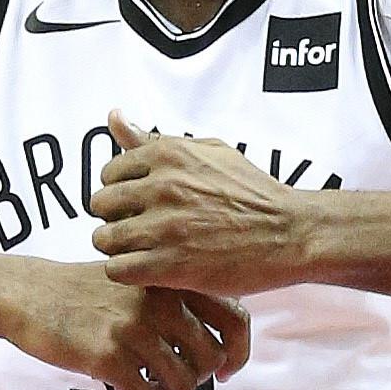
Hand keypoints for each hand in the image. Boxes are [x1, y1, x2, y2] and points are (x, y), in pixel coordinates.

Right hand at [0, 253, 250, 389]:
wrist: (25, 293)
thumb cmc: (81, 291)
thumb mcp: (134, 278)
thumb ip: (174, 301)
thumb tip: (215, 348)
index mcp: (171, 280)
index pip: (236, 319)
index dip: (237, 352)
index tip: (223, 371)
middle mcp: (160, 300)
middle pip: (210, 359)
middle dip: (194, 381)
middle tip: (169, 386)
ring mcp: (134, 327)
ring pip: (181, 383)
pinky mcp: (107, 354)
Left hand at [88, 112, 312, 296]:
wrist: (290, 233)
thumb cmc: (251, 191)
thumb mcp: (208, 151)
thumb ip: (154, 139)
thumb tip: (114, 117)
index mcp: (168, 154)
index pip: (109, 173)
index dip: (122, 191)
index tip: (141, 204)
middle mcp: (162, 186)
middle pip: (100, 205)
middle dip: (115, 218)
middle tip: (138, 229)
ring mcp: (165, 227)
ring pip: (104, 239)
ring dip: (118, 248)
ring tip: (142, 251)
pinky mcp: (170, 265)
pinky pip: (117, 269)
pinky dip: (126, 272)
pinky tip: (147, 270)